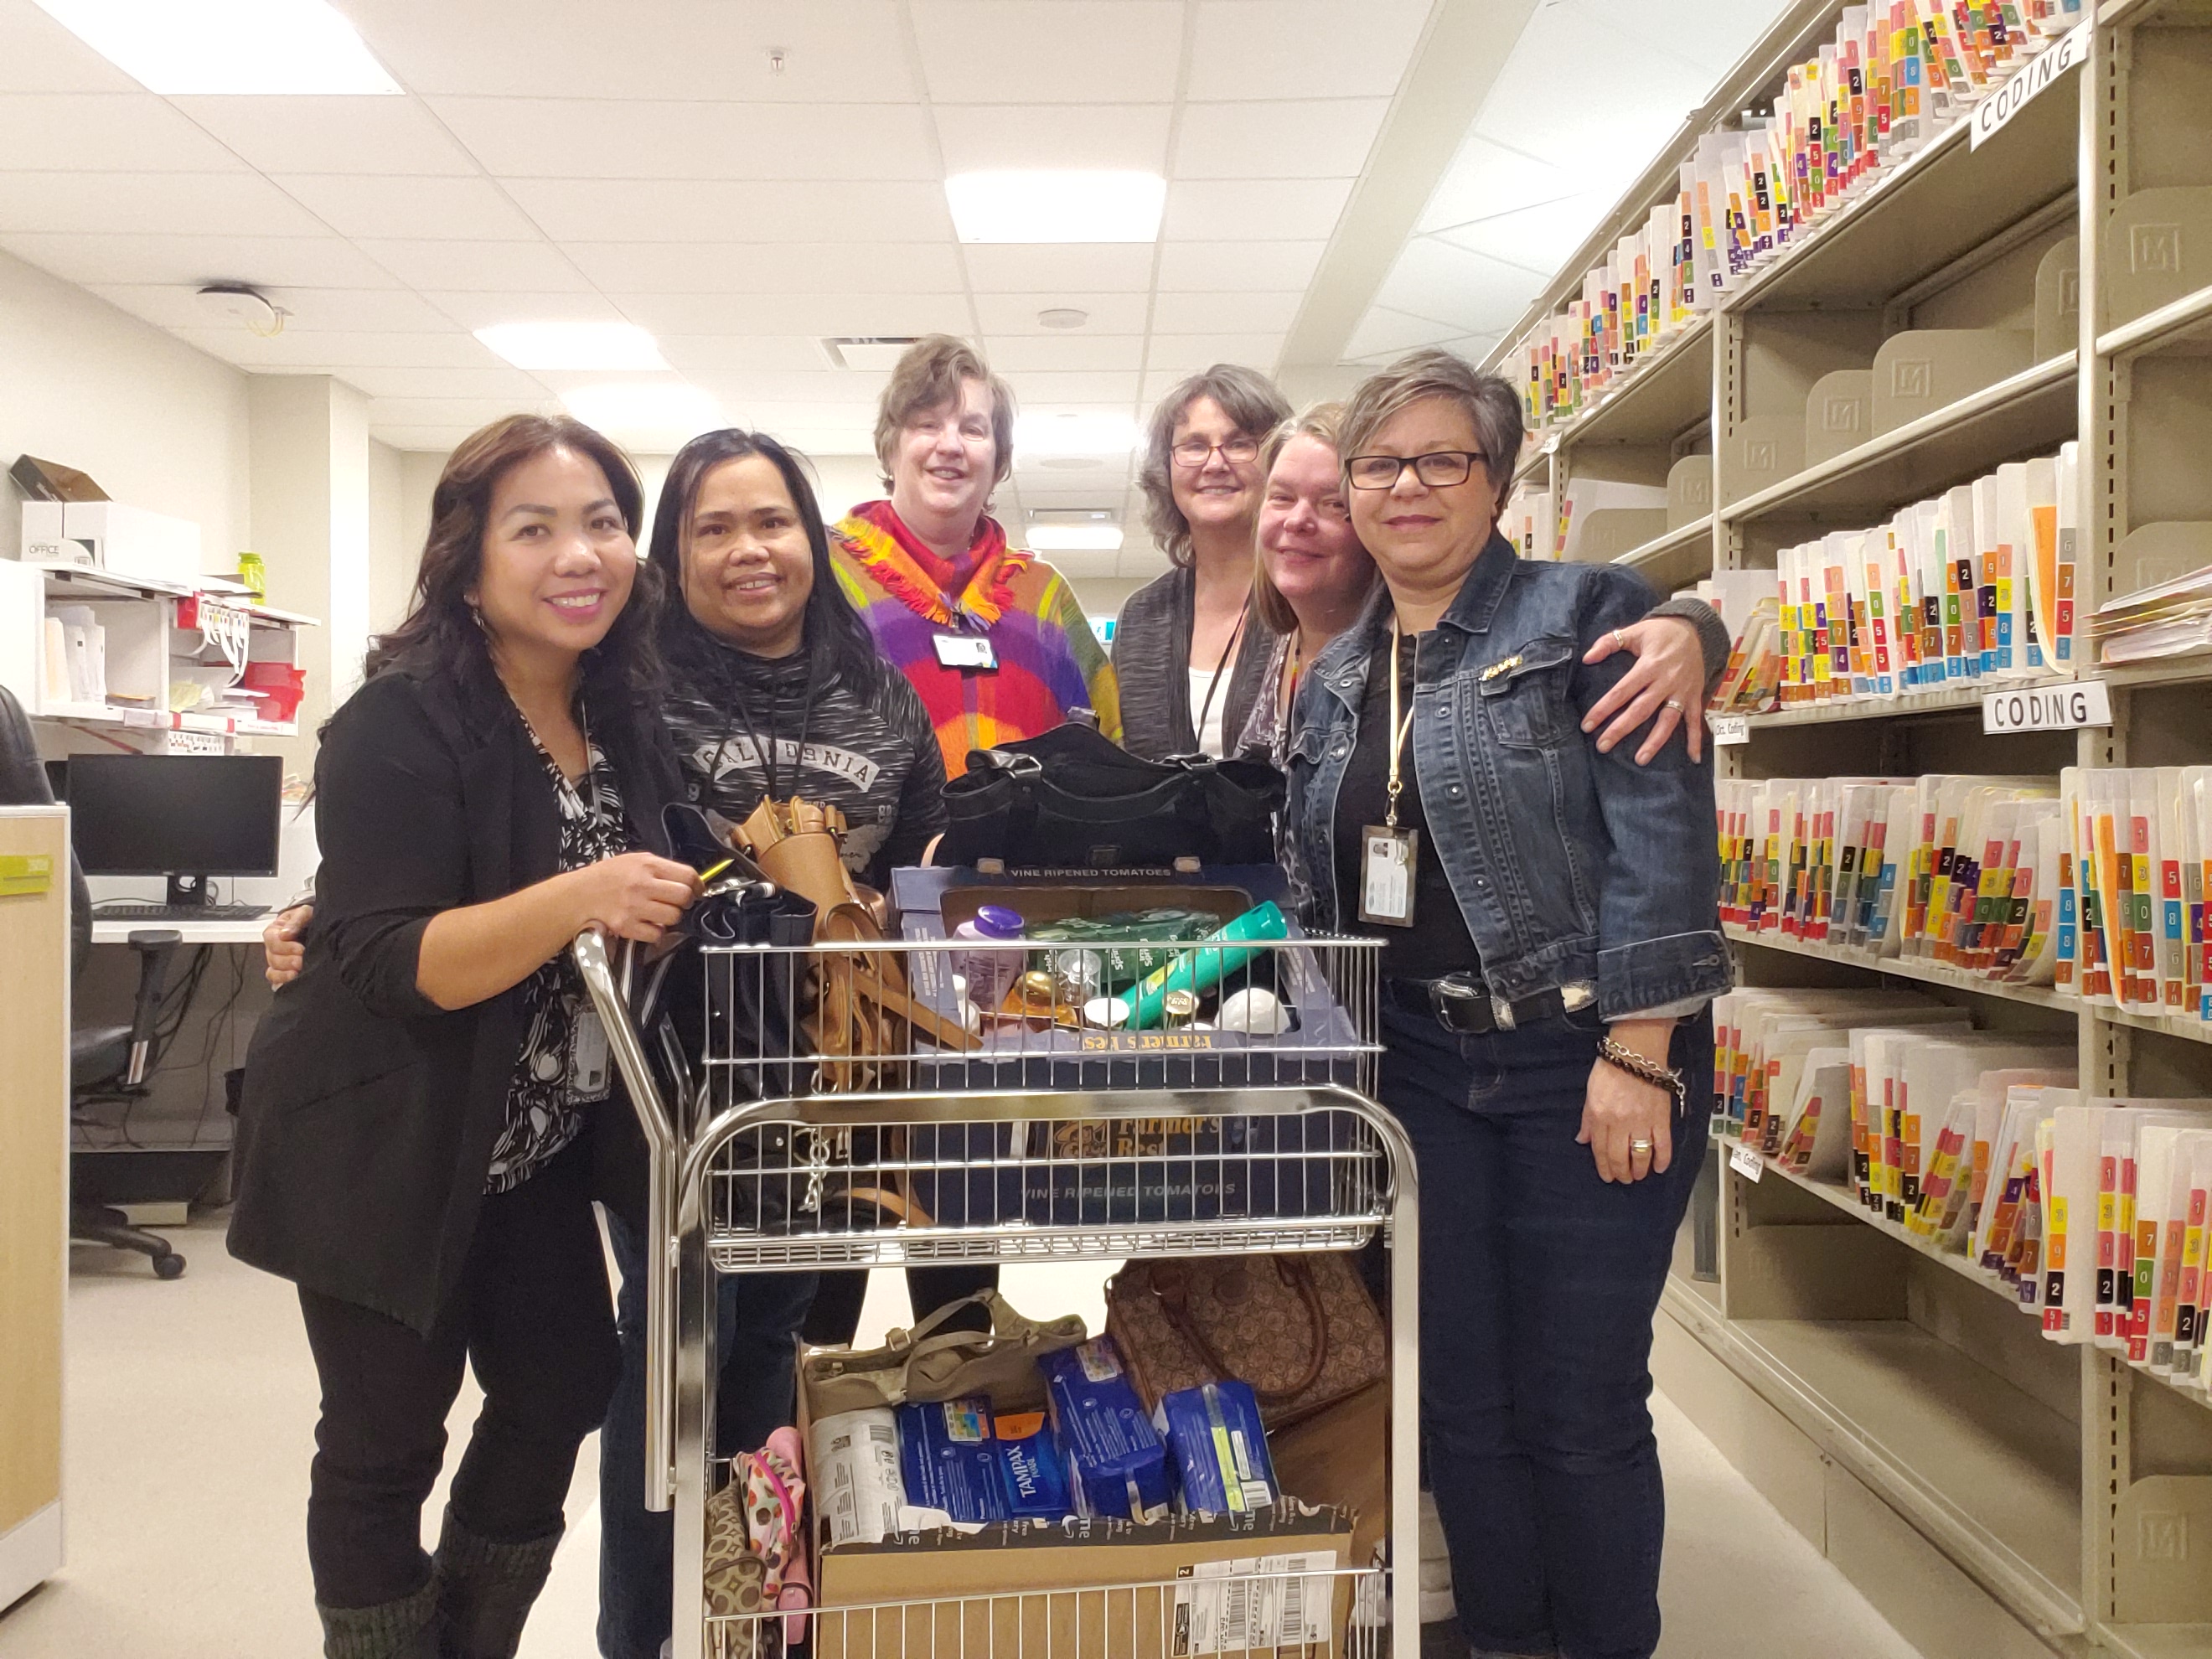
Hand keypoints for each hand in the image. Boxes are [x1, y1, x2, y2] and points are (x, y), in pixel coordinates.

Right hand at [263, 903, 312, 987]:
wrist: (318, 926)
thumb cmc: (308, 918)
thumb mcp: (304, 913)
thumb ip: (296, 920)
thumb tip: (285, 934)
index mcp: (274, 931)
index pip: (272, 941)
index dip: (285, 947)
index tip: (300, 949)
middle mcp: (273, 947)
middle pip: (272, 957)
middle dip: (288, 961)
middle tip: (301, 962)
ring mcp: (277, 960)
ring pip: (273, 970)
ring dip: (285, 973)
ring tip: (298, 973)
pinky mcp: (283, 970)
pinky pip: (275, 979)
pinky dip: (282, 980)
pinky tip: (292, 980)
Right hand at [569, 852, 699, 945]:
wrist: (577, 896)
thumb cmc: (605, 878)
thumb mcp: (633, 861)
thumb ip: (660, 868)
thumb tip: (688, 879)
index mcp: (646, 865)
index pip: (687, 875)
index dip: (698, 885)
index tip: (697, 890)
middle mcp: (642, 885)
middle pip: (684, 896)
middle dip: (686, 902)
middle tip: (679, 903)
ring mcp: (635, 907)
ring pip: (673, 916)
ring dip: (671, 917)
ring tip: (660, 913)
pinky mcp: (627, 926)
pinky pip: (657, 934)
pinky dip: (656, 932)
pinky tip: (648, 924)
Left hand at [1577, 1019, 1676, 1182]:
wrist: (1637, 1052)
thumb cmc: (1611, 1069)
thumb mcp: (1591, 1093)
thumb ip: (1588, 1119)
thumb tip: (1583, 1140)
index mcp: (1600, 1116)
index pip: (1601, 1150)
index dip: (1604, 1167)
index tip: (1607, 1177)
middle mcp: (1620, 1122)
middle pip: (1620, 1157)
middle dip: (1621, 1173)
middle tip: (1623, 1179)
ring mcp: (1642, 1122)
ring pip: (1641, 1155)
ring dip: (1639, 1170)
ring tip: (1638, 1175)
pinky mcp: (1661, 1118)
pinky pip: (1663, 1145)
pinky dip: (1662, 1159)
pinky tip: (1658, 1168)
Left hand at [1580, 617, 1706, 763]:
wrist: (1696, 629)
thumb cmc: (1660, 632)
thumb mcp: (1634, 631)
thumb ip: (1608, 642)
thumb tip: (1586, 658)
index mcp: (1649, 665)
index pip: (1622, 691)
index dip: (1603, 708)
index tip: (1587, 725)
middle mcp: (1666, 681)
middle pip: (1641, 709)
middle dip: (1621, 729)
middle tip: (1603, 746)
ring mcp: (1682, 691)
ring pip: (1668, 719)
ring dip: (1655, 741)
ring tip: (1640, 760)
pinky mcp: (1695, 696)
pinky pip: (1696, 720)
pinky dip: (1696, 739)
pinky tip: (1693, 758)